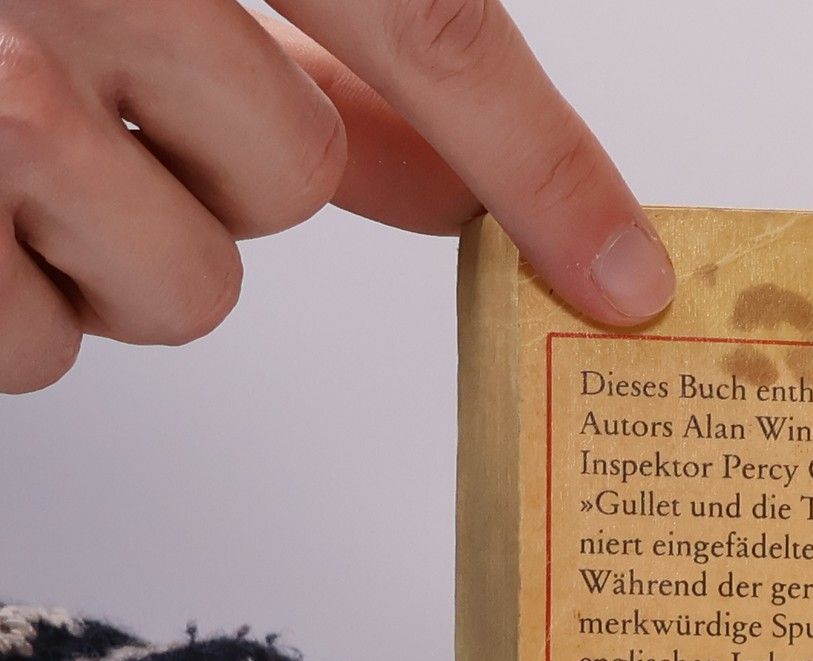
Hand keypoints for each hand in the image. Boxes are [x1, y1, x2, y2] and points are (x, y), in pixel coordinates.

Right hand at [0, 0, 673, 391]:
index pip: (423, 17)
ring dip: (123, 249)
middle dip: (225, 164)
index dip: (541, 160)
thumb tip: (458, 180)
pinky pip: (35, 349)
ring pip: (180, 286)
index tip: (627, 280)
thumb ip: (324, 39)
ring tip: (18, 146)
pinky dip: (14, 306)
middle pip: (288, 178)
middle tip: (113, 89)